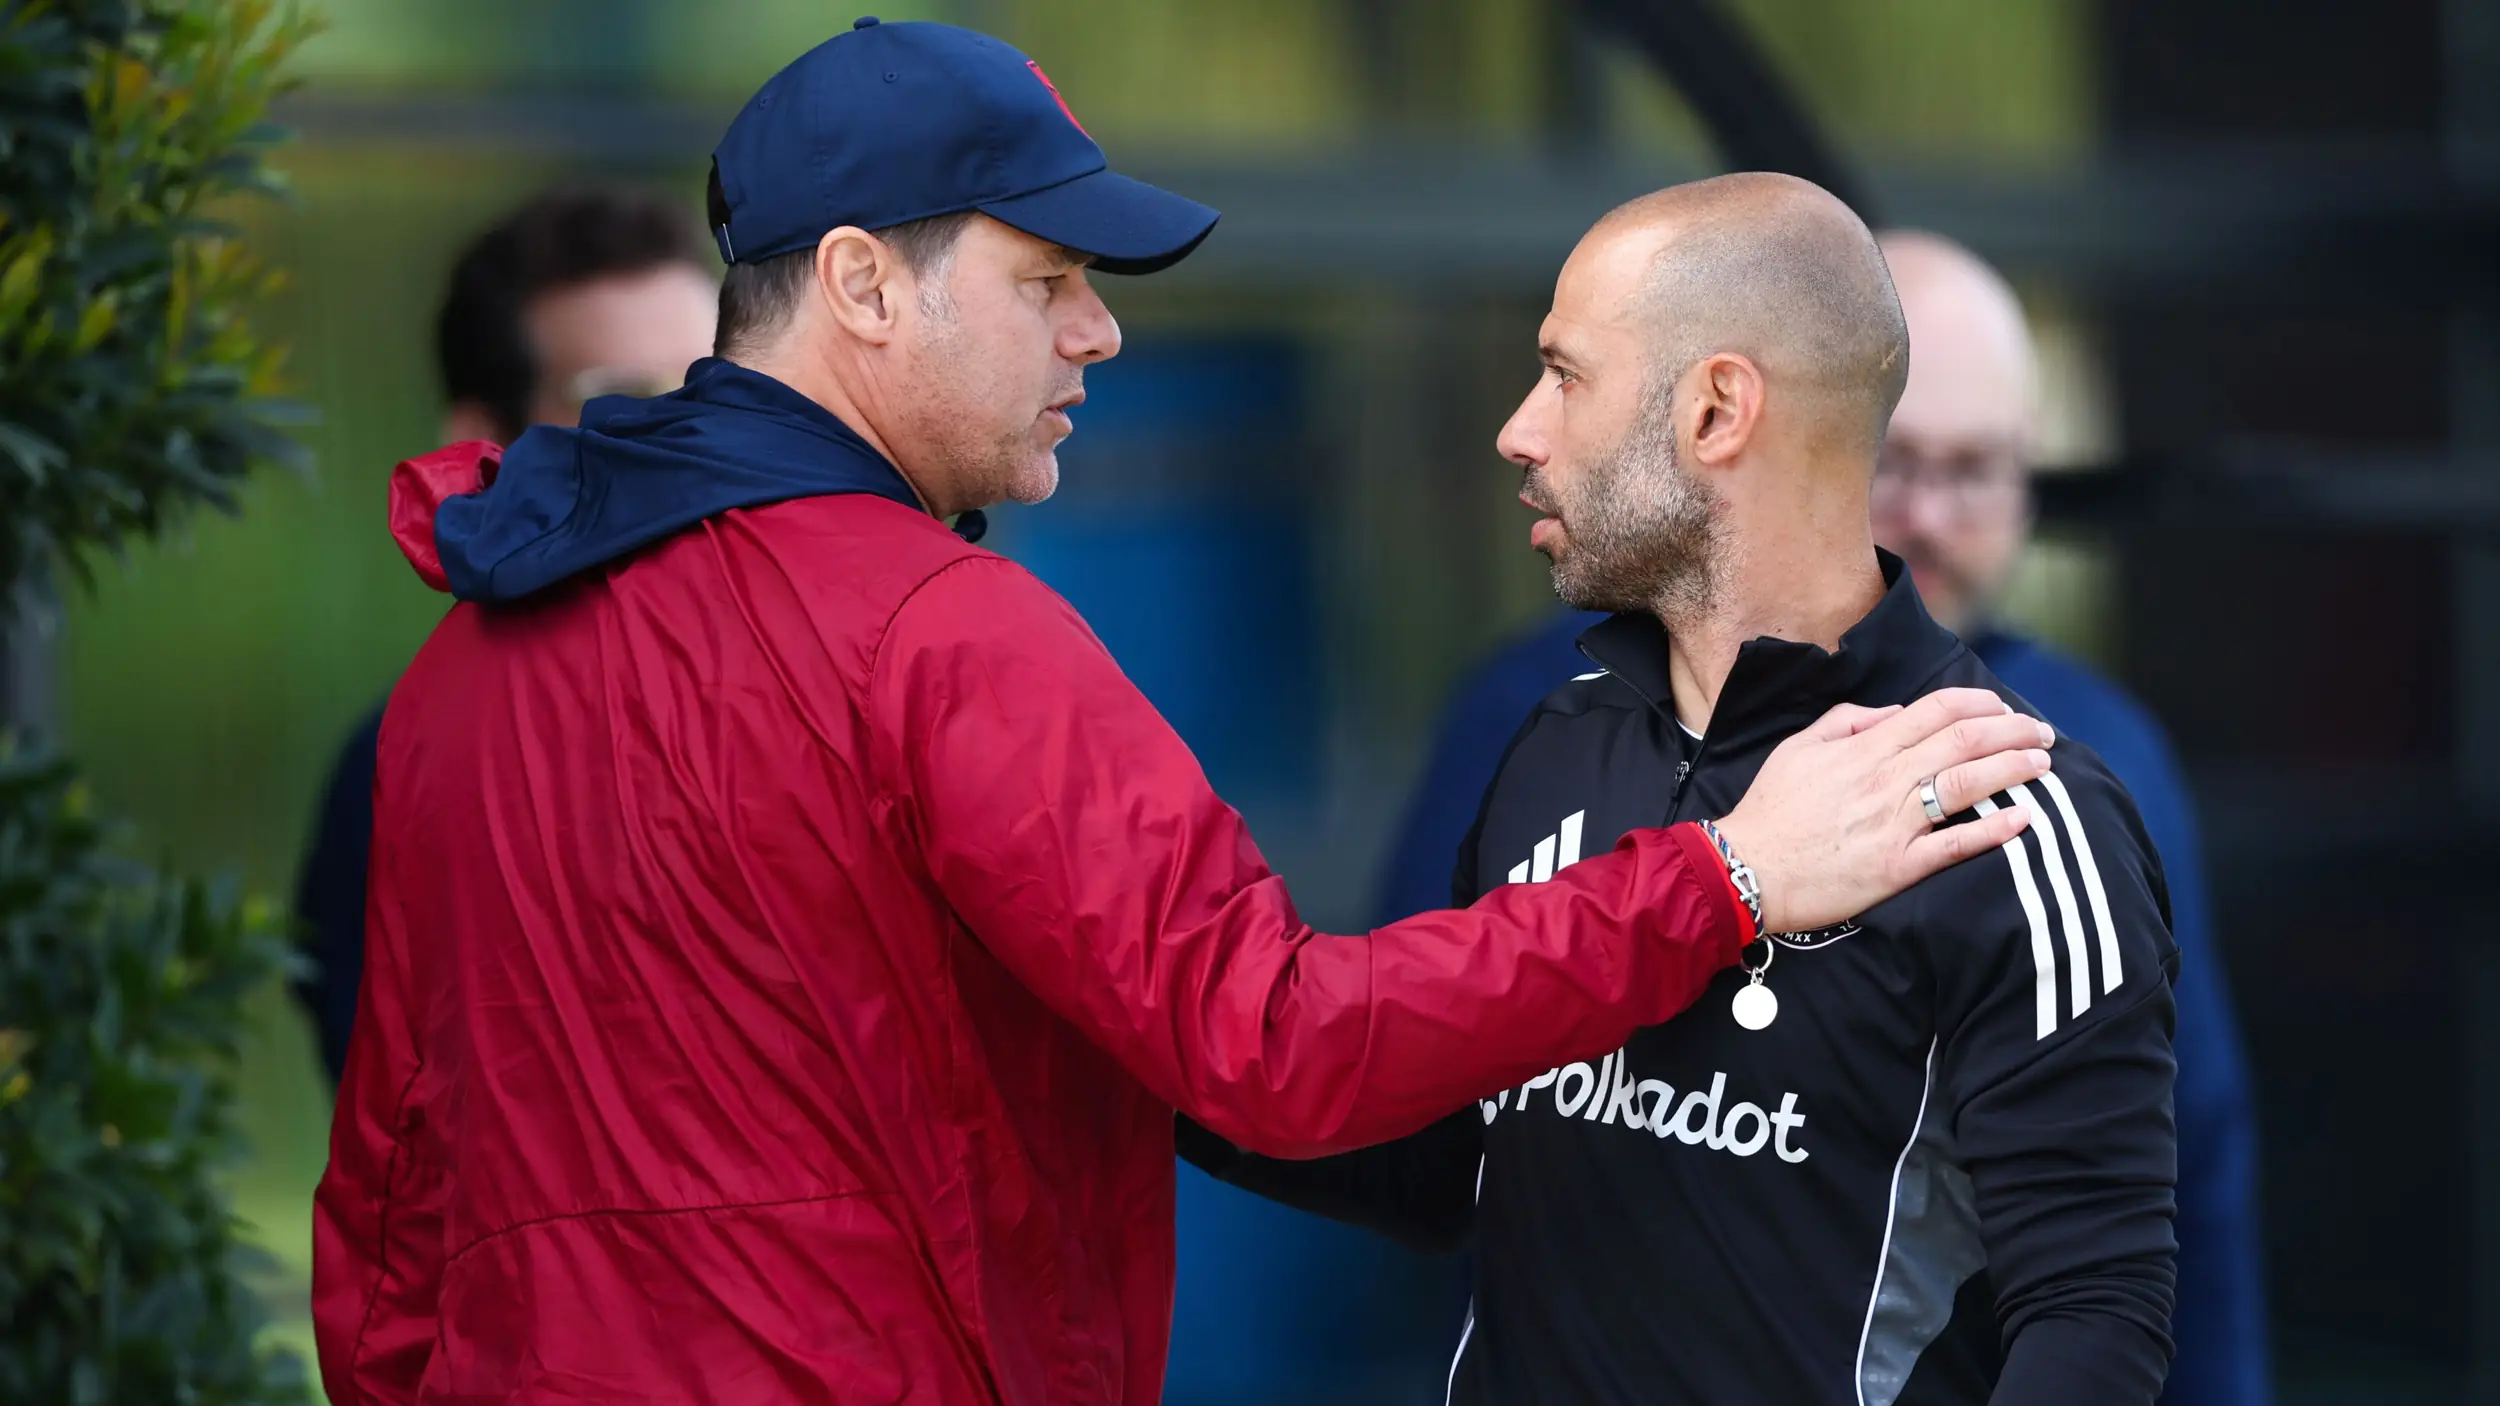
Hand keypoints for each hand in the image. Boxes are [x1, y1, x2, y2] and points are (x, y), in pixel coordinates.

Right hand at [1711, 688, 2052, 933]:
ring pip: (1969, 785)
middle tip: (2041, 732)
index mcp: (1865, 748)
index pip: (1937, 711)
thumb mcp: (1798, 748)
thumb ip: (1846, 720)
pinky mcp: (1898, 866)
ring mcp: (1895, 824)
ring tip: (2043, 764)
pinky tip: (2022, 818)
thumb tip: (1894, 712)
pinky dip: (1993, 830)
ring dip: (2013, 770)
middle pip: (1965, 742)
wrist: (1747, 869)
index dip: (1979, 703)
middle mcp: (1887, 780)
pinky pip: (1956, 844)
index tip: (2002, 706)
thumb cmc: (1771, 810)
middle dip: (2012, 731)